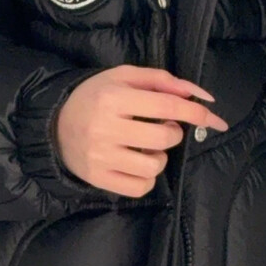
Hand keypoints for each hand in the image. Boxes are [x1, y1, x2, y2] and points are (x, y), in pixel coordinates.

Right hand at [55, 64, 228, 196]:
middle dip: (173, 134)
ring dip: (159, 158)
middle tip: (162, 128)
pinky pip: (140, 188)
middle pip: (164, 140)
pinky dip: (147, 179)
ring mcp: (100, 157)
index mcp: (113, 98)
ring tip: (145, 148)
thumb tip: (200, 96)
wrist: (53, 124)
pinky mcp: (98, 178)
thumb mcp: (124, 77)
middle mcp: (105, 128)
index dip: (195, 113)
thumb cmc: (95, 97)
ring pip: (154, 168)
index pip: (166, 107)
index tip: (213, 118)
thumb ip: (163, 81)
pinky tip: (137, 165)